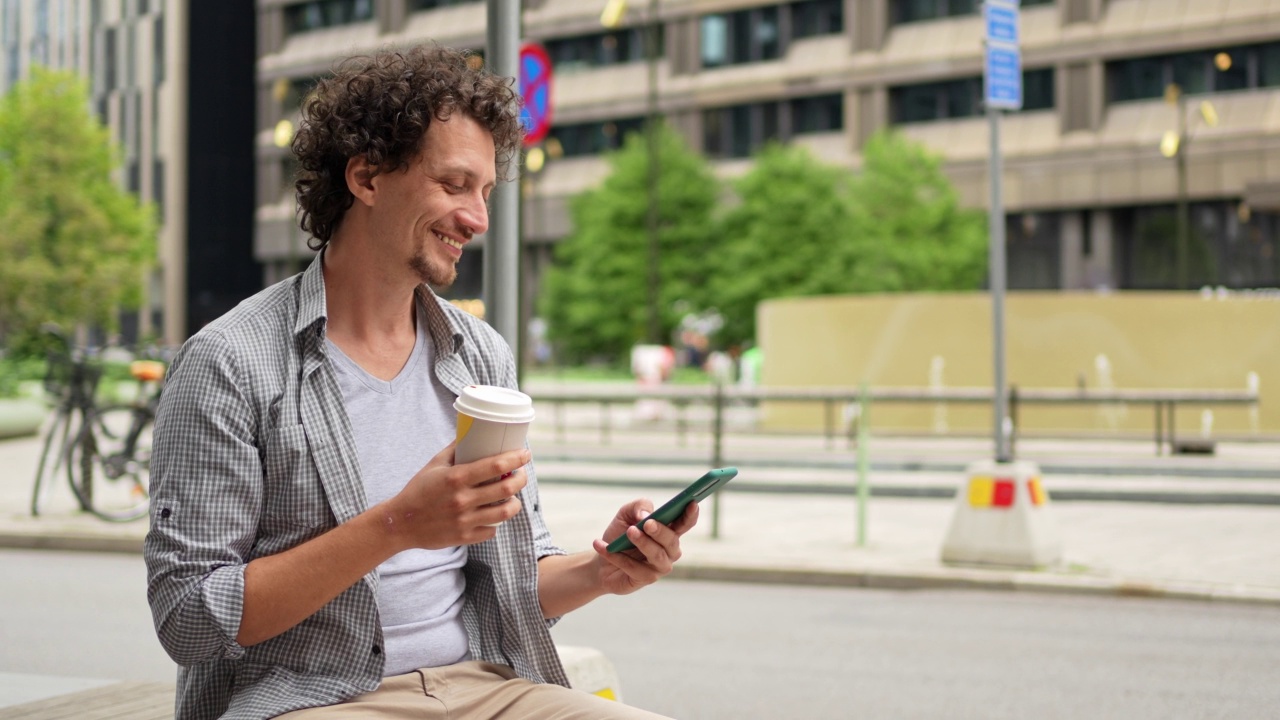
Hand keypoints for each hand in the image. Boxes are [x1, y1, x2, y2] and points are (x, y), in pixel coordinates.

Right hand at [381, 443, 528, 550]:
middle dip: (521, 479)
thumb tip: (471, 432)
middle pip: (506, 489)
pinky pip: (491, 530)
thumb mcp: (434, 465)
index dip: (516, 459)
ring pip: (504, 512)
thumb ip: (454, 450)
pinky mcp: (464, 538)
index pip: (495, 466)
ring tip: (513, 498)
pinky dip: (495, 522)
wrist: (400, 523)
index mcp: (456, 478)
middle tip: (521, 474)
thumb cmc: (418, 490)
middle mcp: (462, 499)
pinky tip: (492, 515)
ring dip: (514, 503)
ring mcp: (464, 520)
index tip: (525, 454)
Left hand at [590, 498, 699, 595]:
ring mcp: (660, 566)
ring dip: (642, 543)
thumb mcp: (625, 514)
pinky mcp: (646, 579)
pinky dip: (617, 556)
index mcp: (669, 531)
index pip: (685, 523)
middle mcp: (669, 550)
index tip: (692, 503)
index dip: (691, 514)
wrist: (601, 559)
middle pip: (672, 541)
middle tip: (646, 523)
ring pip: (657, 555)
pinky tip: (601, 546)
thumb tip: (645, 514)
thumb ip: (638, 506)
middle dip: (660, 531)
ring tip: (628, 533)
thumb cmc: (619, 534)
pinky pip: (634, 567)